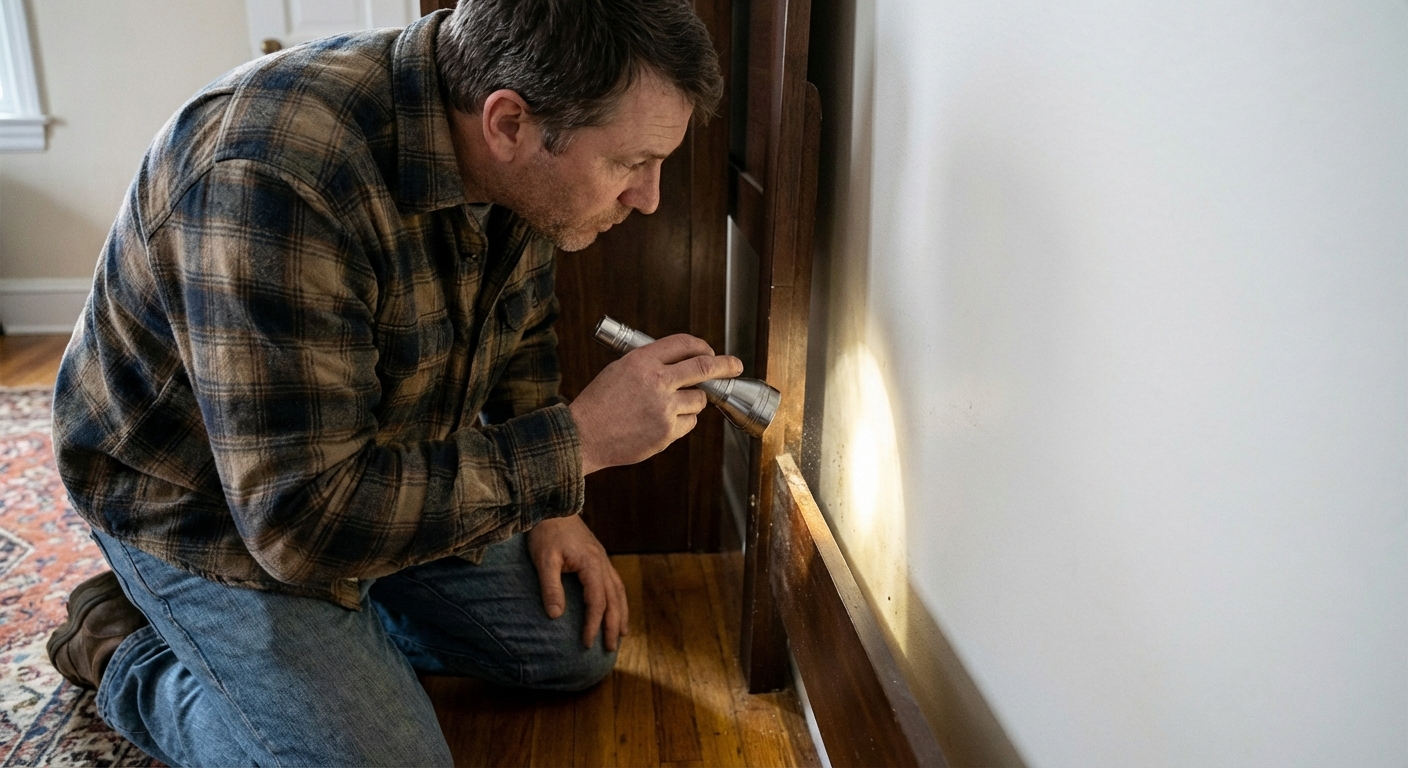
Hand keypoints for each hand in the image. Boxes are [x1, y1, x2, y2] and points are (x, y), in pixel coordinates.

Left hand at [527, 515, 627, 650]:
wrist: (552, 505)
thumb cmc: (546, 532)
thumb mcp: (544, 560)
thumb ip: (551, 587)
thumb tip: (555, 616)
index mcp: (592, 564)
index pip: (597, 602)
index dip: (593, 624)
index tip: (587, 643)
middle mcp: (602, 563)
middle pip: (614, 600)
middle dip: (612, 625)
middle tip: (609, 648)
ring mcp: (603, 559)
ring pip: (618, 591)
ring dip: (621, 613)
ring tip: (621, 634)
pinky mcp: (598, 556)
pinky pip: (614, 582)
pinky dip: (618, 599)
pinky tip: (615, 606)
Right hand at [570, 334, 741, 473]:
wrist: (583, 436)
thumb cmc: (599, 404)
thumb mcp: (620, 370)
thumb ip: (650, 364)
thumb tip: (683, 363)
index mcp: (642, 361)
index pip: (683, 344)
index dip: (702, 347)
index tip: (711, 352)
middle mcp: (656, 381)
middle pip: (704, 368)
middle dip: (725, 365)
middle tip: (735, 366)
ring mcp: (664, 408)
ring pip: (699, 400)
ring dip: (692, 402)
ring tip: (668, 407)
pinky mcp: (667, 431)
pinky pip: (689, 423)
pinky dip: (682, 422)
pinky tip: (661, 423)